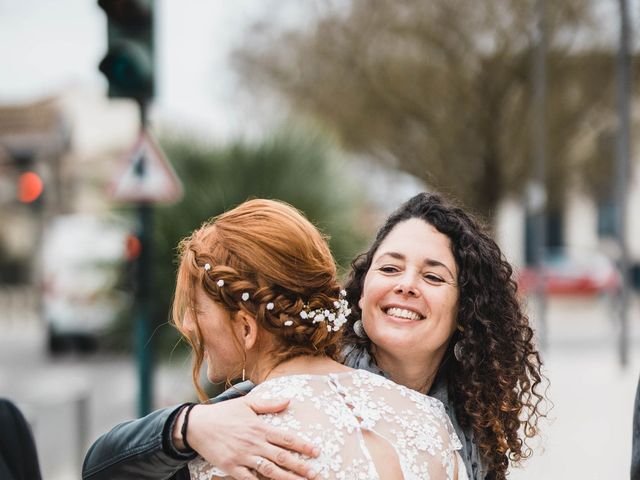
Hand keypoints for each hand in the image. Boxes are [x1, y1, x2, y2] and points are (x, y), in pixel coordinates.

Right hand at [175, 397, 318, 479]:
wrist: (197, 425)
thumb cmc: (223, 413)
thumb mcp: (246, 404)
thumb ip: (269, 404)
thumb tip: (288, 400)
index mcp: (259, 427)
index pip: (286, 437)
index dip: (303, 445)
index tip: (316, 452)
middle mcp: (254, 443)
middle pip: (282, 457)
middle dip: (300, 467)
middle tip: (316, 474)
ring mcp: (243, 457)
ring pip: (270, 471)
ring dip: (287, 478)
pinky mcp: (231, 468)